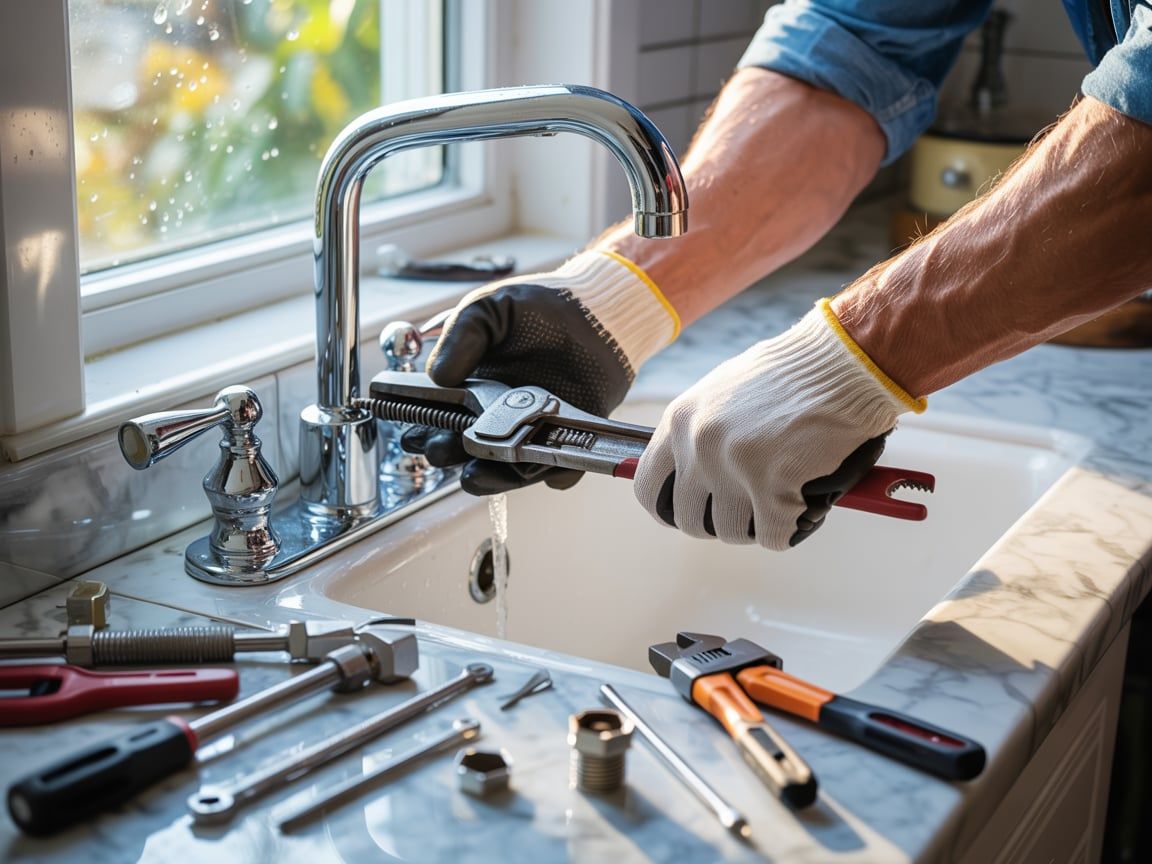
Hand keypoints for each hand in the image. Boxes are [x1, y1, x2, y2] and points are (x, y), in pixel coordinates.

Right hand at [403, 250, 678, 494]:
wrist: (596, 311)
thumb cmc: (539, 307)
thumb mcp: (489, 309)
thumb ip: (459, 336)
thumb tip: (438, 376)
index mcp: (472, 390)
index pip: (440, 420)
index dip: (422, 430)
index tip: (413, 432)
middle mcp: (499, 417)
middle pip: (466, 451)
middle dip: (447, 455)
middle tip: (440, 448)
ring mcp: (533, 431)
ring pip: (507, 469)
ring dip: (490, 476)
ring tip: (475, 472)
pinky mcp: (567, 440)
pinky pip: (560, 471)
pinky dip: (552, 474)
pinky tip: (542, 463)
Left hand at [633, 299, 924, 549]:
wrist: (844, 363)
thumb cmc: (793, 376)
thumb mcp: (724, 393)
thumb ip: (700, 433)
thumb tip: (687, 476)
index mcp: (681, 421)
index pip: (647, 487)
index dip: (669, 508)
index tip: (690, 512)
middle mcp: (698, 447)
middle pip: (689, 519)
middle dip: (721, 522)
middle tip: (752, 508)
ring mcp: (733, 469)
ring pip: (733, 532)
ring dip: (761, 523)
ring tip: (787, 493)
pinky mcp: (772, 488)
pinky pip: (775, 536)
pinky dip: (794, 527)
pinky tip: (807, 499)